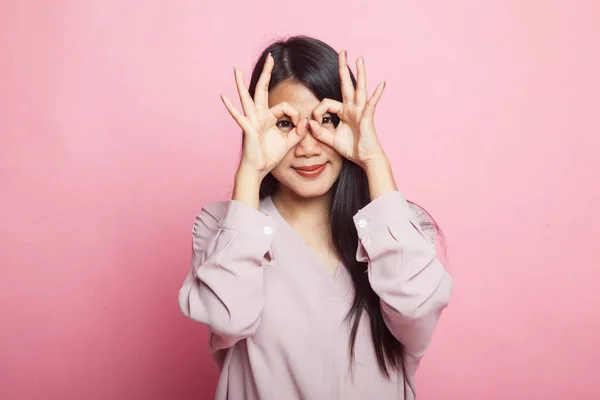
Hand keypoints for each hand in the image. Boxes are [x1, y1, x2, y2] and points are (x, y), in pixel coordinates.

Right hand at [220, 53, 308, 178]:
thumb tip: (305, 122)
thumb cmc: (270, 156)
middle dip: (267, 73)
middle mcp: (258, 115)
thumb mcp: (288, 142)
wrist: (258, 169)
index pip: (284, 107)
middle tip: (270, 57)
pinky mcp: (247, 129)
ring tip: (236, 69)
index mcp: (268, 117)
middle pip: (262, 90)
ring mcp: (251, 121)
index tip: (299, 125)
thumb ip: (298, 132)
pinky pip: (239, 116)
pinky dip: (231, 107)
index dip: (294, 114)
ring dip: (241, 83)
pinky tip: (224, 97)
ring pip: (247, 98)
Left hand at [308, 50, 386, 168]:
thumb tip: (309, 123)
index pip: (326, 103)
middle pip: (347, 84)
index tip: (314, 123)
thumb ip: (319, 132)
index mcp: (344, 112)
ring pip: (360, 88)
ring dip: (360, 73)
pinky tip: (381, 84)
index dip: (317, 112)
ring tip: (360, 59)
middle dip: (343, 67)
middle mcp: (353, 108)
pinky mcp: (367, 117)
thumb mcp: (331, 140)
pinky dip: (377, 94)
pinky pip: (372, 104)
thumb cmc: (352, 148)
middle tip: (343, 51)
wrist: (366, 159)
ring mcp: (361, 111)